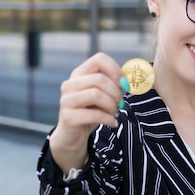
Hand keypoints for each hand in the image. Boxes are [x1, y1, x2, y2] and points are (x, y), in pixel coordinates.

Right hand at [49, 52, 124, 172]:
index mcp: (80, 74)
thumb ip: (113, 84)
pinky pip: (94, 114)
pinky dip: (108, 119)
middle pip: (100, 79)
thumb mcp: (103, 95)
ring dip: (111, 106)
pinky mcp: (67, 117)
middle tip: (120, 104)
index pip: (99, 59)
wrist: (73, 134)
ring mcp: (66, 100)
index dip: (116, 70)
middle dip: (116, 93)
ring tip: (114, 113)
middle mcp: (70, 84)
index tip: (124, 84)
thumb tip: (128, 80)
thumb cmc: (92, 111)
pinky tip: (112, 122)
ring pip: (95, 94)